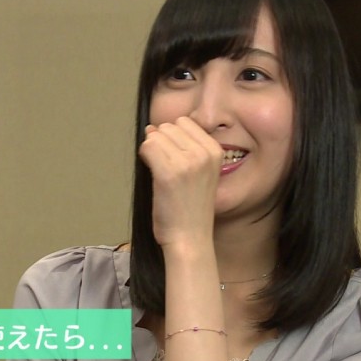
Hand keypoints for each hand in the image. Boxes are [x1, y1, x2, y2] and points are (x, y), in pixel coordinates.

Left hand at [138, 116, 223, 247]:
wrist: (190, 238)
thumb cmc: (191, 208)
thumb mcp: (200, 172)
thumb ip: (182, 147)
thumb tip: (152, 128)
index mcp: (215, 150)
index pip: (185, 122)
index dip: (173, 137)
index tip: (175, 158)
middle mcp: (204, 153)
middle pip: (169, 126)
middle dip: (161, 142)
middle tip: (165, 167)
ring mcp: (187, 162)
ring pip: (156, 135)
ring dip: (151, 150)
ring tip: (160, 173)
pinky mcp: (168, 173)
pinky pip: (147, 147)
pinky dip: (144, 156)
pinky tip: (152, 173)